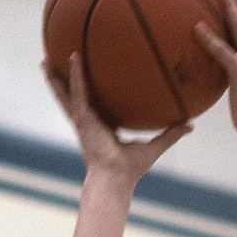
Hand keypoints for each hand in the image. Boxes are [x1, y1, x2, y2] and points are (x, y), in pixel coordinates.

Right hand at [43, 52, 190, 188]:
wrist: (117, 180)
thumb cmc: (131, 170)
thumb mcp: (154, 147)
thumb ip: (170, 134)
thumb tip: (191, 125)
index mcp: (101, 127)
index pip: (94, 105)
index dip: (89, 92)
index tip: (87, 81)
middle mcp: (89, 122)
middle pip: (73, 97)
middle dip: (63, 82)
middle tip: (54, 64)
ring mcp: (83, 121)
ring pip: (66, 94)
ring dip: (55, 77)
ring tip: (44, 60)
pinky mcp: (83, 120)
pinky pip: (78, 93)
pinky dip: (75, 76)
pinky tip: (72, 57)